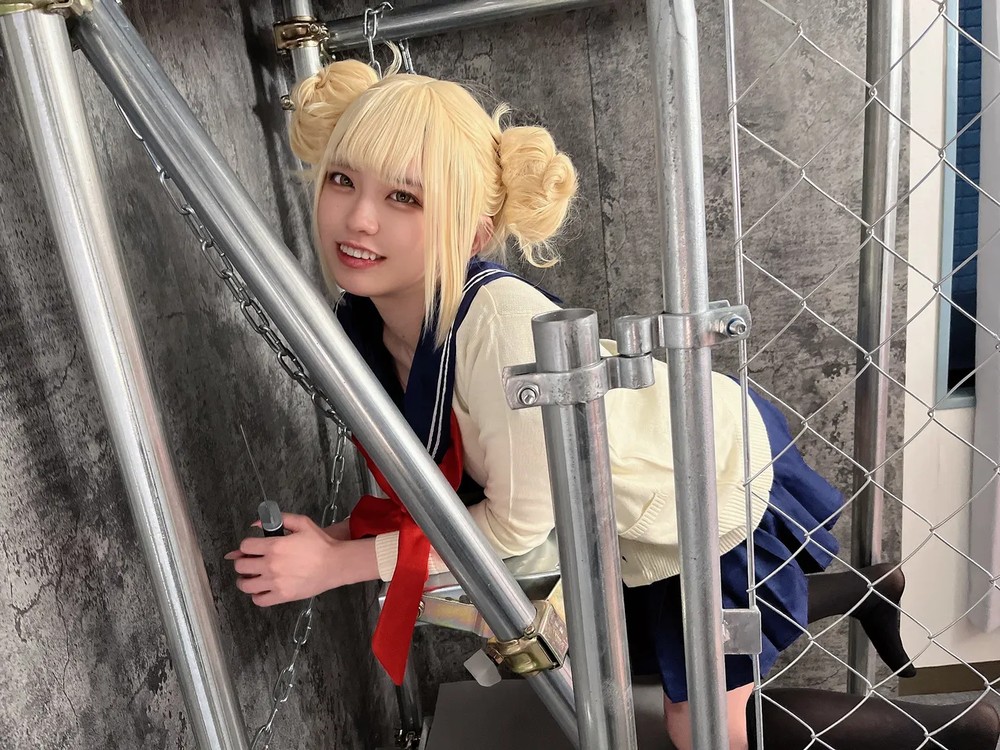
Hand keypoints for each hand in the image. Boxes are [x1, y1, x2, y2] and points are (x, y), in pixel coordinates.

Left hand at [224, 513, 374, 606]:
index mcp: (274, 546)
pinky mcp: (282, 596)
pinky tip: (263, 589)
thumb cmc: (320, 543)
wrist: (335, 564)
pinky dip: (256, 595)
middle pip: (240, 565)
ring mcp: (275, 582)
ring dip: (245, 580)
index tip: (253, 548)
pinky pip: (258, 600)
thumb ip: (280, 518)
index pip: (245, 546)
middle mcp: (270, 565)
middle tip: (252, 561)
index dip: (247, 546)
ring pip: (245, 584)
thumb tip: (256, 523)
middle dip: (243, 561)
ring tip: (253, 577)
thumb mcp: (302, 523)